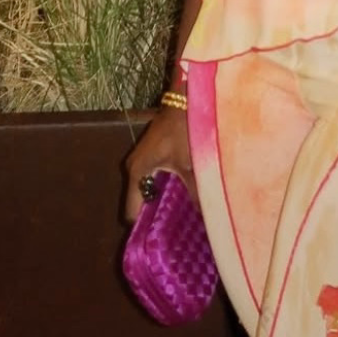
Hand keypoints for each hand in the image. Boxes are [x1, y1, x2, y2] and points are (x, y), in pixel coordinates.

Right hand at [123, 105, 195, 222]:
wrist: (186, 95)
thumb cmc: (185, 128)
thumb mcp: (192, 164)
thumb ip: (196, 192)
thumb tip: (205, 218)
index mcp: (137, 171)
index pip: (131, 212)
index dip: (145, 228)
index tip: (161, 240)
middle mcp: (134, 166)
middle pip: (141, 201)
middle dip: (157, 216)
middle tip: (176, 231)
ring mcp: (143, 158)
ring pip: (149, 189)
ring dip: (163, 201)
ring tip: (182, 217)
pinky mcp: (153, 152)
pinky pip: (156, 178)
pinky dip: (167, 187)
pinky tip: (184, 195)